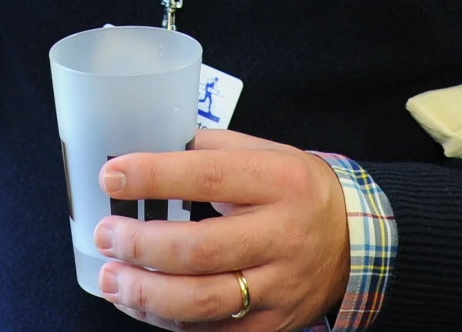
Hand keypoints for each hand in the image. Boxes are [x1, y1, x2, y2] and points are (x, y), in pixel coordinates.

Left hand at [92, 128, 349, 330]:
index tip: (112, 176)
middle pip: (200, 249)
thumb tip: (147, 148)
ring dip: (146, 293)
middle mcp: (282, 236)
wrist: (355, 240)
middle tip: (106, 235)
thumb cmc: (298, 190)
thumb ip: (211, 150)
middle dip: (141, 244)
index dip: (154, 177)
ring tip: (111, 278)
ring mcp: (278, 286)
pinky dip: (168, 321)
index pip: (207, 177)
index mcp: (279, 181)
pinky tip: (141, 304)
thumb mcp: (266, 153)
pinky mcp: (273, 324)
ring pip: (203, 300)